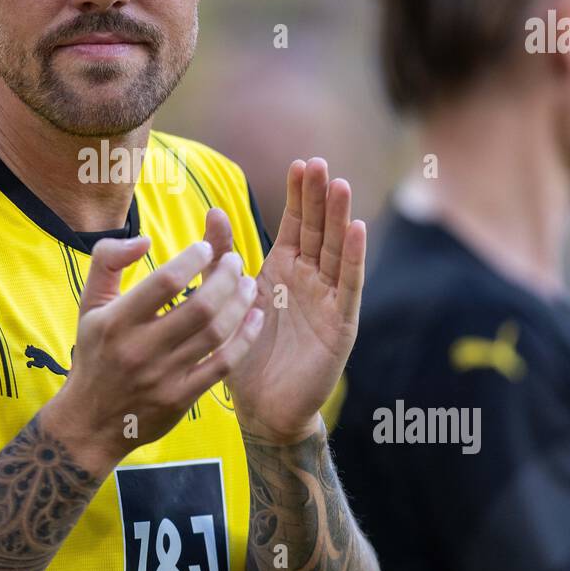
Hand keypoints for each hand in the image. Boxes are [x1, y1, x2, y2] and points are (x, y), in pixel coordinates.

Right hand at [42, 230, 262, 472]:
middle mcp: (140, 349)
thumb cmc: (94, 354)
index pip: (165, 282)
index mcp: (117, 322)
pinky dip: (244, 338)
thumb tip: (144, 240)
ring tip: (247, 284)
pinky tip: (254, 317)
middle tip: (235, 261)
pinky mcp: (181, 398)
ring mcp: (163, 377)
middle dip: (225, 278)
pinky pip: (222, 365)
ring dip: (239, 304)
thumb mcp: (89, 305)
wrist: (89, 423)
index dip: (193, 259)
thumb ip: (107, 260)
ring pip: (215, 334)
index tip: (206, 248)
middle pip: (199, 307)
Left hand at [224, 158, 366, 445]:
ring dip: (340, 218)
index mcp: (284, 270)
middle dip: (319, 197)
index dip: (299, 195)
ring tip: (340, 185)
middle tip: (320, 163)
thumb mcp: (228, 299)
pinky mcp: (340, 324)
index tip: (300, 163)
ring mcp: (328, 300)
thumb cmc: (246, 354)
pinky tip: (357, 229)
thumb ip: (220, 258)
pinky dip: (353, 257)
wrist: (263, 408)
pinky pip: (348, 285)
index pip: (296, 224)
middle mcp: (310, 280)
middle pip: (319, 230)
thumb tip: (212, 212)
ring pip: (336, 251)